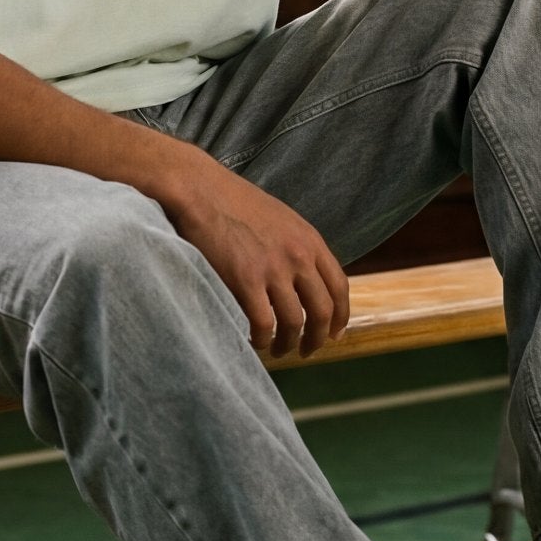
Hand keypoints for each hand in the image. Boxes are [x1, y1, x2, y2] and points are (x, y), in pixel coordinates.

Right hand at [161, 149, 350, 360]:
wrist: (200, 189)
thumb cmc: (233, 202)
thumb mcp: (280, 219)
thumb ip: (296, 247)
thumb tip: (303, 280)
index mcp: (310, 240)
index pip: (339, 287)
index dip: (340, 316)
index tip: (334, 334)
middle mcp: (298, 256)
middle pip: (322, 310)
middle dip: (318, 338)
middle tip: (306, 351)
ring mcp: (274, 268)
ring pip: (294, 322)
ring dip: (288, 344)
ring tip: (278, 351)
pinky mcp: (246, 280)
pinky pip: (264, 324)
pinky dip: (262, 339)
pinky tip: (255, 341)